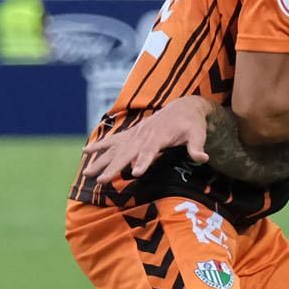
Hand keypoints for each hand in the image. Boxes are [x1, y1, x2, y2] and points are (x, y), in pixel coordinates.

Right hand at [80, 95, 211, 181]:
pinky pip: (113, 141)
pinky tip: (85, 152)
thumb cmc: (192, 124)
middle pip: (126, 153)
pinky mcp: (131, 134)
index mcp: (159, 136)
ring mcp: (135, 134)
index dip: (142, 161)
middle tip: (101, 180)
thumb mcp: (198, 133)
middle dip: (113, 167)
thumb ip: (197, 146)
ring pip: (114, 149)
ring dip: (100, 161)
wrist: (184, 107)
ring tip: (87, 173)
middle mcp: (143, 135)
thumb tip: (203, 158)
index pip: (149, 150)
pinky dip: (99, 146)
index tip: (135, 173)